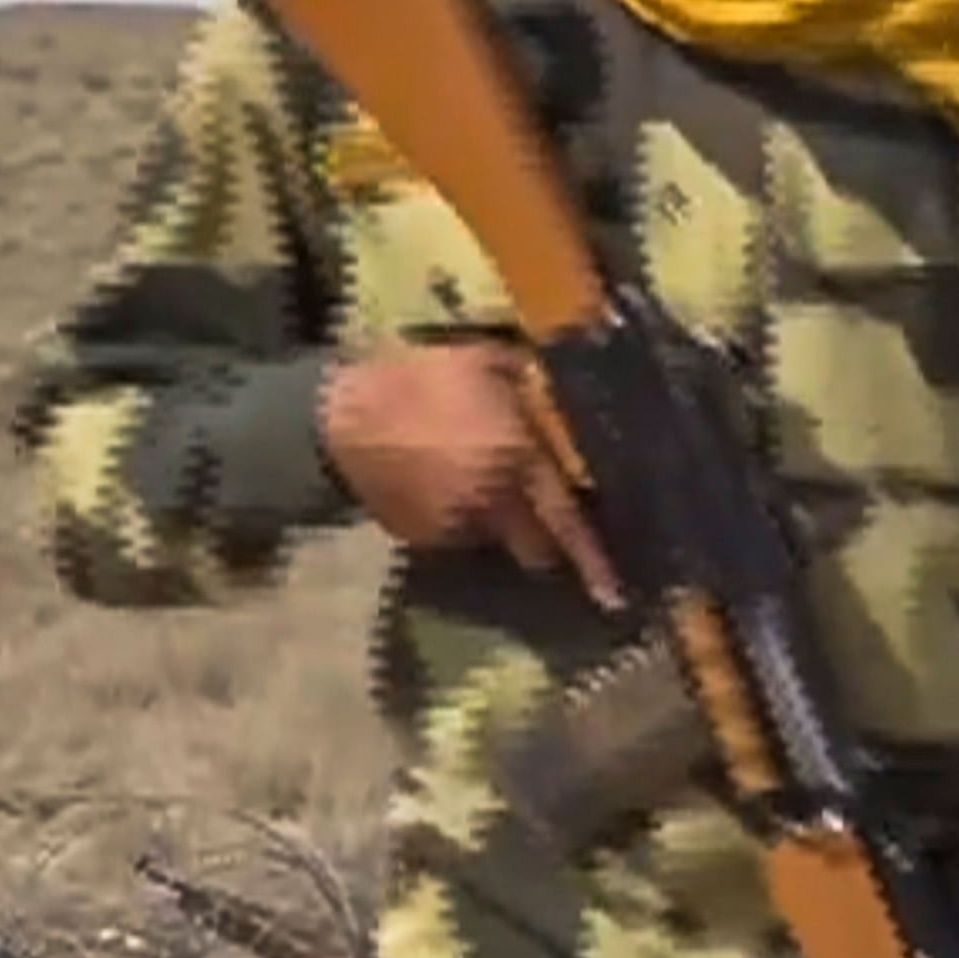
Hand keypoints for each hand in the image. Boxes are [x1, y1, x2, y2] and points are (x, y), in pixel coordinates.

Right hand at [321, 342, 623, 607]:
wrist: (341, 417)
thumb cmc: (421, 379)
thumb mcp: (489, 363)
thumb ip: (538, 387)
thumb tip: (572, 402)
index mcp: (517, 461)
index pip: (567, 522)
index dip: (595, 561)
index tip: (617, 595)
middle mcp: (493, 504)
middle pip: (538, 547)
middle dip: (550, 540)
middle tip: (544, 513)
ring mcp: (455, 527)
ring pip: (497, 539)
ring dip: (500, 521)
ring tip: (476, 478)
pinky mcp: (423, 539)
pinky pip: (458, 535)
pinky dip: (462, 518)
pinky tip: (442, 483)